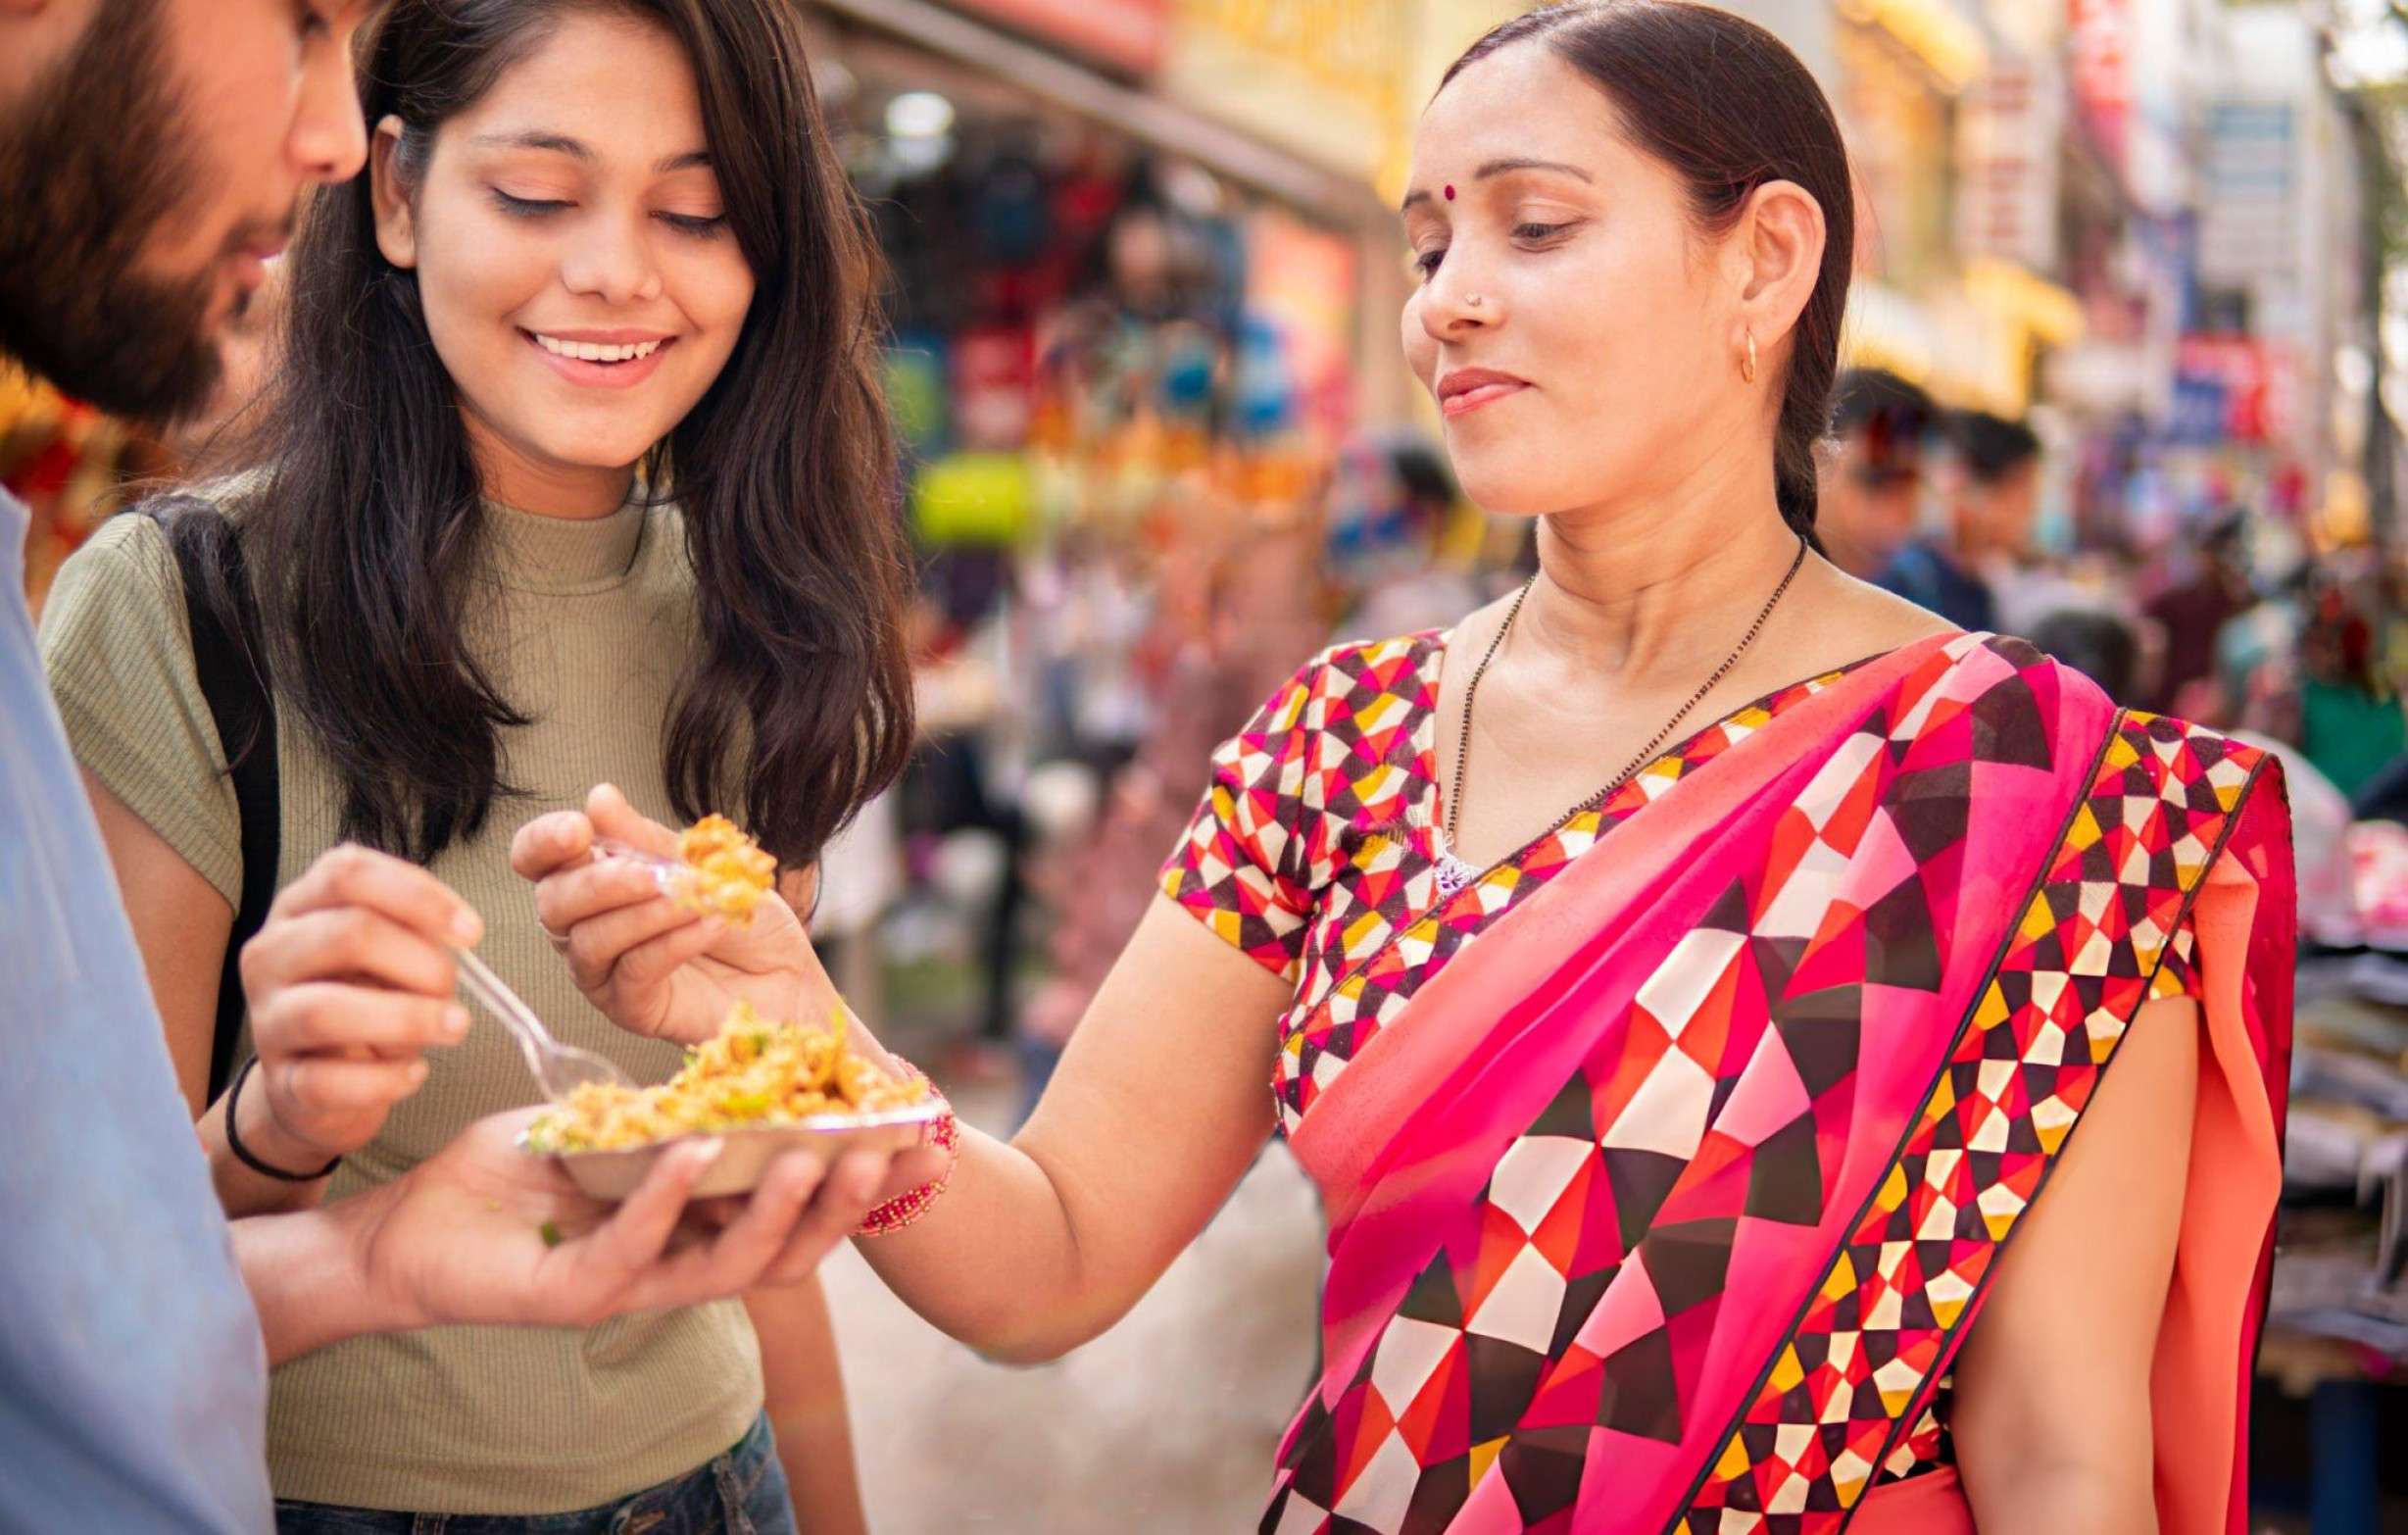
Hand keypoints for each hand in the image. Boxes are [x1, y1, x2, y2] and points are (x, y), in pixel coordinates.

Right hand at [235, 845, 479, 1168]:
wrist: (315, 1087)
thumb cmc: (362, 1000)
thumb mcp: (386, 953)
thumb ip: (413, 932)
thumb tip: (458, 935)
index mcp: (300, 908)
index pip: (347, 873)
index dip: (417, 896)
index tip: (471, 932)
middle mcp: (272, 956)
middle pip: (345, 933)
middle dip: (419, 960)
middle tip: (453, 988)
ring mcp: (267, 1021)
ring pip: (326, 1010)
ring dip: (406, 1018)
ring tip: (454, 1027)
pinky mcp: (281, 1083)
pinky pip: (327, 1081)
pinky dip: (383, 1078)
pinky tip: (415, 1073)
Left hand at [353, 1110, 948, 1332]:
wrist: (410, 1222)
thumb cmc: (517, 1172)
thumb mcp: (615, 1124)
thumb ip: (680, 1109)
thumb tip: (754, 1065)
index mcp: (700, 1225)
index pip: (799, 1210)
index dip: (863, 1182)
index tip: (924, 1136)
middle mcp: (679, 1264)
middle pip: (790, 1250)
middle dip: (848, 1202)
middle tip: (896, 1150)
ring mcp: (631, 1285)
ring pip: (731, 1264)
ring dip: (780, 1209)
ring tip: (814, 1155)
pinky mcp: (571, 1293)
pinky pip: (635, 1249)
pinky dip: (670, 1199)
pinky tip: (696, 1151)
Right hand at [511, 785, 840, 1047]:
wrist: (789, 974)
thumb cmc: (742, 918)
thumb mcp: (704, 864)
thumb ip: (647, 840)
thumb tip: (598, 798)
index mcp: (594, 880)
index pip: (537, 859)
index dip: (544, 842)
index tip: (578, 830)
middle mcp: (585, 927)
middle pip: (552, 903)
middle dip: (599, 883)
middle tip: (653, 873)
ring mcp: (604, 973)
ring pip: (589, 941)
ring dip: (643, 914)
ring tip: (692, 900)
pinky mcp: (632, 1009)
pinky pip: (634, 973)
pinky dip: (671, 944)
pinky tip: (707, 926)